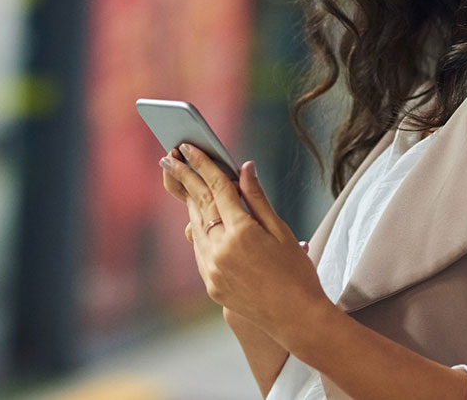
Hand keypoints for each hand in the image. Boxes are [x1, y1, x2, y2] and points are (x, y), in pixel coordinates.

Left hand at [160, 144, 329, 339]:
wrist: (297, 318)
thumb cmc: (297, 272)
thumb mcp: (281, 231)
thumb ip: (257, 198)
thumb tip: (244, 167)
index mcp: (242, 233)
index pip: (217, 189)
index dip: (203, 165)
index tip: (189, 147)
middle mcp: (221, 251)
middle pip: (199, 204)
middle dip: (184, 178)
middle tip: (170, 156)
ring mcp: (212, 270)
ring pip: (195, 227)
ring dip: (190, 203)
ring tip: (182, 181)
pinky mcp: (210, 284)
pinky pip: (199, 250)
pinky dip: (198, 230)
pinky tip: (197, 218)